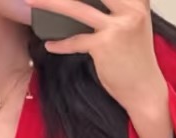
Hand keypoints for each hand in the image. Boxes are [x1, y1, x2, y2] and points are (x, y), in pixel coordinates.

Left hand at [29, 0, 168, 117]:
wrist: (144, 90)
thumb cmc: (136, 59)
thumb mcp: (134, 24)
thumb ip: (120, 7)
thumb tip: (91, 3)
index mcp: (137, 1)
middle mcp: (129, 9)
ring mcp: (116, 27)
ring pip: (76, 9)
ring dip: (50, 3)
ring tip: (31, 0)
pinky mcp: (104, 46)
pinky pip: (74, 41)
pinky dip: (60, 44)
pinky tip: (50, 44)